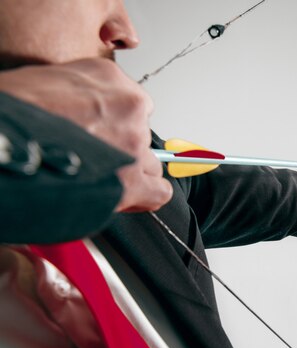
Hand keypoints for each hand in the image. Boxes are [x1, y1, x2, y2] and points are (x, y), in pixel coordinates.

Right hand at [0, 58, 171, 211]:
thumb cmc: (11, 112)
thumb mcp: (44, 81)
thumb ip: (75, 94)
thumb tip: (81, 113)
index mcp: (107, 77)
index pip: (131, 103)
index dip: (116, 124)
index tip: (102, 134)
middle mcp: (128, 106)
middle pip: (141, 134)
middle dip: (120, 149)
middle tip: (92, 160)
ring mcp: (133, 143)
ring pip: (150, 164)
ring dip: (129, 173)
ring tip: (98, 180)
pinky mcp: (131, 179)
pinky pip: (159, 192)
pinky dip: (145, 198)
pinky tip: (126, 199)